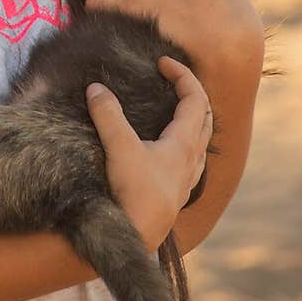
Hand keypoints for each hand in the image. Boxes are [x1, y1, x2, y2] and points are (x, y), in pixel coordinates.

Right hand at [86, 56, 213, 251]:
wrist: (134, 238)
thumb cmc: (133, 194)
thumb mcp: (119, 149)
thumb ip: (108, 115)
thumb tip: (96, 88)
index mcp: (184, 144)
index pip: (195, 99)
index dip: (183, 76)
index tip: (163, 62)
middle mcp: (191, 161)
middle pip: (205, 118)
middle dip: (192, 94)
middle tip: (173, 79)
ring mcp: (186, 180)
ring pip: (201, 142)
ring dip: (193, 120)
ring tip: (174, 111)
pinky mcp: (175, 194)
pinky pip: (191, 162)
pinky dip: (185, 145)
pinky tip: (169, 151)